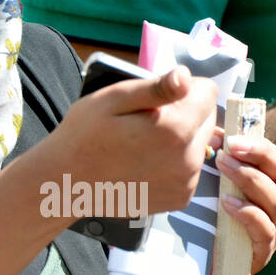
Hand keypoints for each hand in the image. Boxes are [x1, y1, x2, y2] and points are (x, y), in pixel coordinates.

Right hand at [49, 66, 219, 214]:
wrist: (67, 183)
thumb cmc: (84, 134)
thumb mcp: (113, 99)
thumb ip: (156, 88)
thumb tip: (186, 76)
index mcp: (175, 128)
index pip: (208, 92)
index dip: (183, 87)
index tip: (156, 97)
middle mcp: (189, 159)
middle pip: (207, 119)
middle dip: (184, 113)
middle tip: (145, 120)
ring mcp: (186, 182)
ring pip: (199, 144)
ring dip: (181, 138)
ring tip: (143, 143)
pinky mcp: (180, 198)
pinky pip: (190, 168)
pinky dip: (174, 162)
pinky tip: (145, 162)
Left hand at [213, 129, 275, 273]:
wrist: (198, 266)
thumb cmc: (207, 219)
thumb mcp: (210, 186)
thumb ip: (216, 160)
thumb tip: (211, 132)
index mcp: (269, 189)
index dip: (261, 146)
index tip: (232, 135)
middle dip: (261, 156)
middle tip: (231, 147)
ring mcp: (272, 231)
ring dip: (249, 178)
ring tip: (222, 165)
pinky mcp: (261, 253)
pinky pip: (264, 231)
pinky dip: (247, 213)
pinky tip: (226, 202)